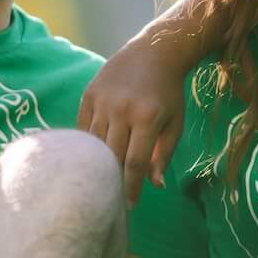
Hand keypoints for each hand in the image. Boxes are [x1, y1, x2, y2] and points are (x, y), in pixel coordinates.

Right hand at [77, 44, 185, 204]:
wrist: (153, 52)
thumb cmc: (168, 93)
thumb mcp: (174, 123)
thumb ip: (164, 155)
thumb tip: (155, 186)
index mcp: (147, 118)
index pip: (134, 163)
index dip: (131, 188)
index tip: (129, 206)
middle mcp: (121, 109)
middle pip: (111, 156)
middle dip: (112, 180)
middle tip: (112, 198)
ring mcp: (102, 101)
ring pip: (94, 144)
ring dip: (97, 165)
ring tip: (100, 182)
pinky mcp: (89, 94)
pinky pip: (83, 128)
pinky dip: (87, 146)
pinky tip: (90, 159)